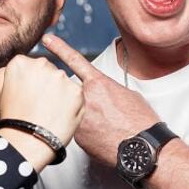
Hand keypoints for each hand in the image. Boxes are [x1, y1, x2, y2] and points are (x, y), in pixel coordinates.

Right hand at [0, 54, 82, 167]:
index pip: (31, 65)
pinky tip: (59, 113)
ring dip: (59, 92)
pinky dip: (71, 103)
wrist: (28, 142)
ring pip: (62, 81)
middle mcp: (41, 64)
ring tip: (48, 111)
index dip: (31, 81)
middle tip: (39, 104)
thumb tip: (17, 66)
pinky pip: (75, 93)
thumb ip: (7, 72)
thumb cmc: (15, 119)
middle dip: (46, 84)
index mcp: (20, 63)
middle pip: (48, 70)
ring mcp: (60, 76)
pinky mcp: (76, 90)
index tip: (30, 93)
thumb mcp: (1, 91)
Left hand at [41, 34, 159, 165]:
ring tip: (107, 127)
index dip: (59, 48)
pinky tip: (103, 137)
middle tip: (103, 111)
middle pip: (73, 92)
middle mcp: (84, 99)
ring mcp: (78, 118)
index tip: (47, 40)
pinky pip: (77, 130)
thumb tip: (101, 92)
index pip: (74, 60)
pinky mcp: (76, 137)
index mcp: (97, 84)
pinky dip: (88, 133)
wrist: (141, 148)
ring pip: (75, 112)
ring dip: (87, 117)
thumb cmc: (140, 122)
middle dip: (83, 99)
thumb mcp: (128, 95)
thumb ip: (107, 88)